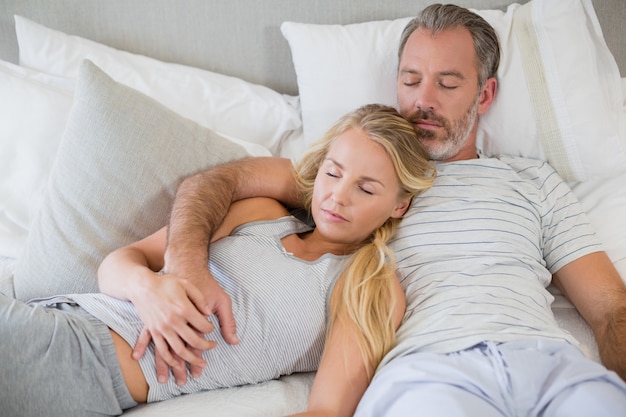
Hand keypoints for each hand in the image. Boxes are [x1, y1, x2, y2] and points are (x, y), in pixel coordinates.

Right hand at [131, 268, 238, 384]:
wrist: (143, 285)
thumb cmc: (167, 282)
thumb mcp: (186, 284)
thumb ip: (200, 298)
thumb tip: (209, 313)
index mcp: (183, 308)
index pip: (203, 325)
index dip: (210, 329)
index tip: (212, 329)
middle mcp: (172, 321)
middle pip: (192, 341)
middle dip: (205, 347)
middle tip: (212, 348)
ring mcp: (161, 328)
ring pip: (177, 350)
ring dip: (189, 360)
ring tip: (199, 366)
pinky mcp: (153, 331)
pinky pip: (161, 350)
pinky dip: (169, 360)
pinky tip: (176, 366)